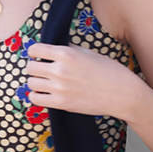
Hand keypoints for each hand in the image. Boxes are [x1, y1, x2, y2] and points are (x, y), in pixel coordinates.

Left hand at [24, 41, 140, 118]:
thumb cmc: (109, 71)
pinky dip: (37, 95)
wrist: (122, 94)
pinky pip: (35, 99)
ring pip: (31, 83)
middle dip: (35, 67)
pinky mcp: (61, 104)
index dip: (35, 52)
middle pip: (30, 67)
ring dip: (35, 82)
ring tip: (44, 82)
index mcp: (66, 54)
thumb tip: (55, 47)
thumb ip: (69, 49)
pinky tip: (45, 93)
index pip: (35, 49)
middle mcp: (60, 70)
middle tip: (42, 70)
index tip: (38, 56)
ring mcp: (59, 88)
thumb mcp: (89, 53)